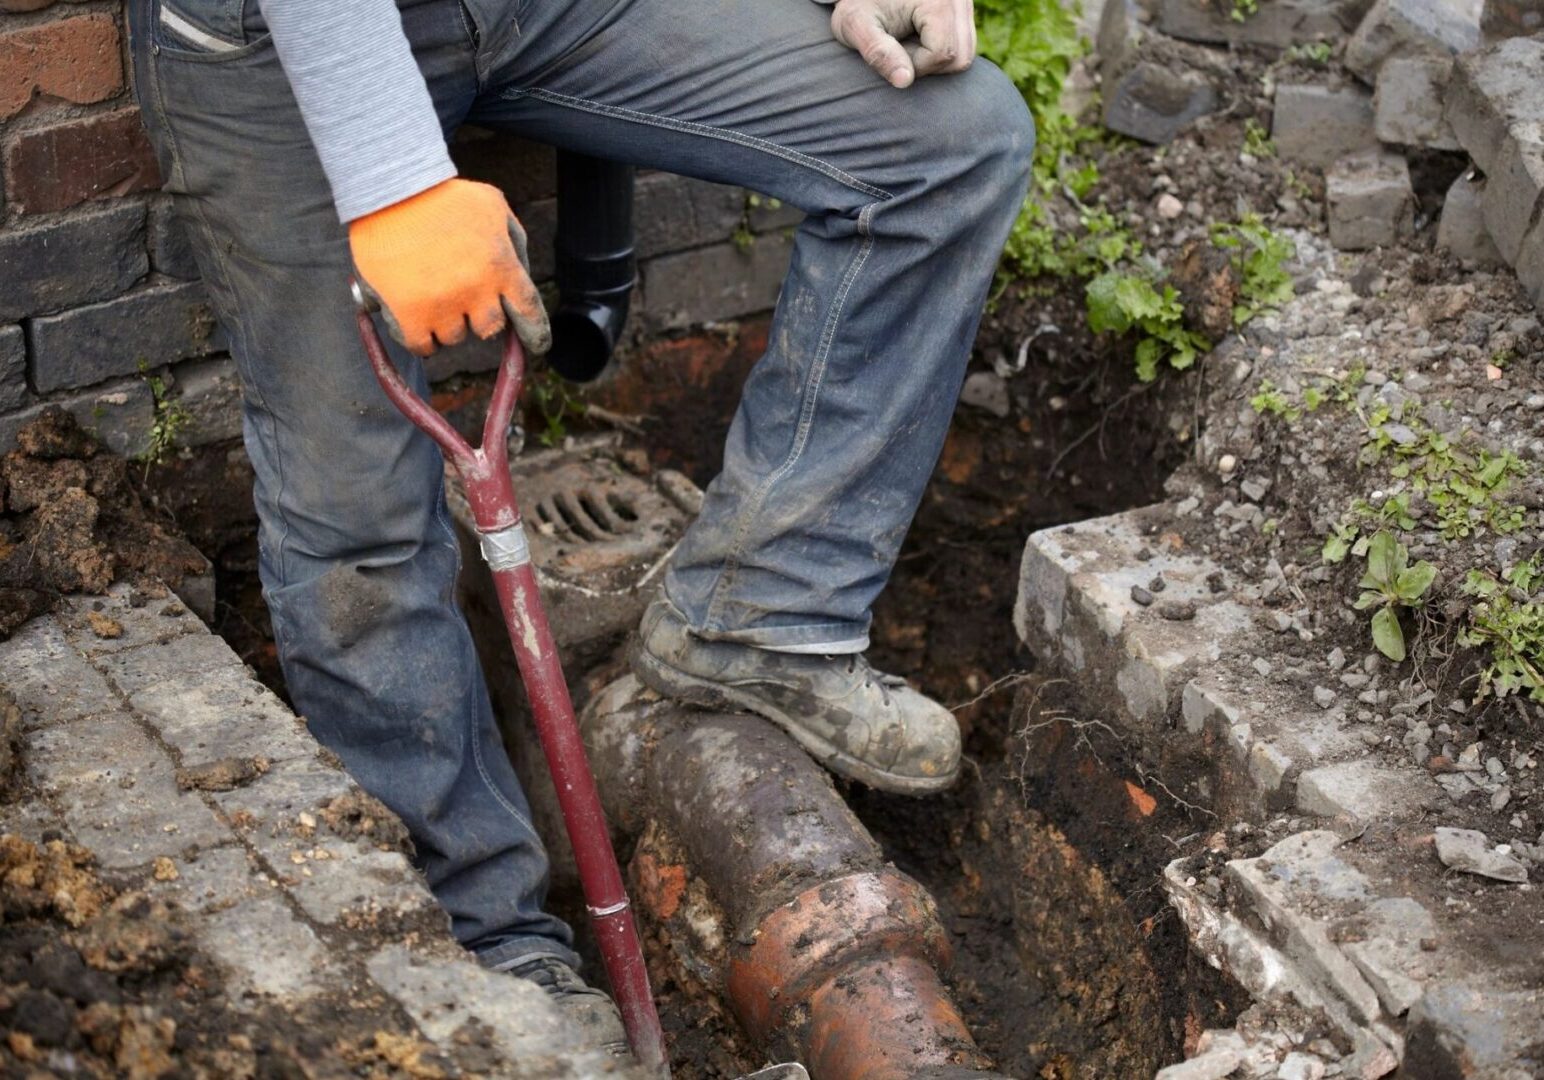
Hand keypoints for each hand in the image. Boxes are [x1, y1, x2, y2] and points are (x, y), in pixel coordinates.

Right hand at [349, 178, 549, 357]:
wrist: (388, 192)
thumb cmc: (442, 196)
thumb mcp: (492, 205)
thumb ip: (513, 240)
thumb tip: (521, 276)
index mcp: (501, 265)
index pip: (528, 312)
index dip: (535, 334)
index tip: (537, 346)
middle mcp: (476, 291)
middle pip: (490, 329)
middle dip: (479, 317)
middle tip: (460, 294)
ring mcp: (443, 306)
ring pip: (454, 337)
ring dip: (446, 322)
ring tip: (428, 292)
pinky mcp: (409, 316)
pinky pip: (422, 346)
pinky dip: (419, 337)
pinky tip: (410, 317)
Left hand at [829, 0, 975, 88]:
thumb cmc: (857, 6)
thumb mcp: (857, 26)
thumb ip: (879, 53)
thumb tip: (905, 81)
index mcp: (938, 0)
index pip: (943, 54)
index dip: (916, 64)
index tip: (893, 50)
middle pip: (961, 56)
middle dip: (929, 64)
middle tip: (901, 49)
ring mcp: (964, 3)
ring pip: (965, 53)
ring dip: (935, 59)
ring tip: (909, 42)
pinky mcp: (963, 10)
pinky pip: (963, 45)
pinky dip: (941, 51)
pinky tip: (919, 38)